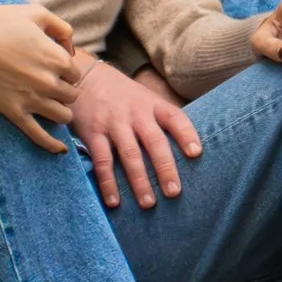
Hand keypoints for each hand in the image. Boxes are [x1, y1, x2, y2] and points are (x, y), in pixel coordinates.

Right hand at [0, 0, 83, 149]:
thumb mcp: (36, 13)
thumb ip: (61, 27)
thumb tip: (71, 47)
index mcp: (57, 58)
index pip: (76, 74)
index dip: (67, 72)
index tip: (55, 69)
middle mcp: (49, 82)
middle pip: (72, 96)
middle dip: (64, 91)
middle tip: (50, 85)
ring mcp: (32, 100)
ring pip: (62, 116)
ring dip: (60, 111)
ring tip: (51, 106)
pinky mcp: (15, 112)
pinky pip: (39, 136)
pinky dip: (52, 145)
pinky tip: (60, 150)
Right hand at [67, 57, 203, 208]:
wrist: (84, 77)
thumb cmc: (121, 95)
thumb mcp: (144, 97)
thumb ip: (160, 118)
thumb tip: (187, 149)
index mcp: (152, 104)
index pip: (175, 117)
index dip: (187, 134)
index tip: (196, 153)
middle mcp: (135, 113)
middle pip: (154, 141)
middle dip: (165, 168)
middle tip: (174, 192)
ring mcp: (114, 123)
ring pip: (130, 154)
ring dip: (139, 181)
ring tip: (148, 203)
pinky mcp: (93, 133)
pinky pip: (103, 161)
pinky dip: (108, 182)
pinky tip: (114, 201)